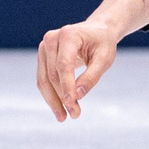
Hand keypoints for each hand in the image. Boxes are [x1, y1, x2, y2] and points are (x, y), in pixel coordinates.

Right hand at [35, 0, 148, 120]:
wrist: (96, 31)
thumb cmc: (102, 44)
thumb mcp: (105, 58)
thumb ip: (92, 75)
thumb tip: (77, 95)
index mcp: (69, 35)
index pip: (64, 65)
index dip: (67, 86)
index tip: (72, 104)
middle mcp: (52, 39)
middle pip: (53, 74)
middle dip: (63, 97)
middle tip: (75, 115)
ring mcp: (44, 47)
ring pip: (44, 79)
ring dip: (53, 100)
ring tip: (64, 117)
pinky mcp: (43, 56)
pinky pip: (43, 78)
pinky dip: (51, 94)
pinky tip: (59, 108)